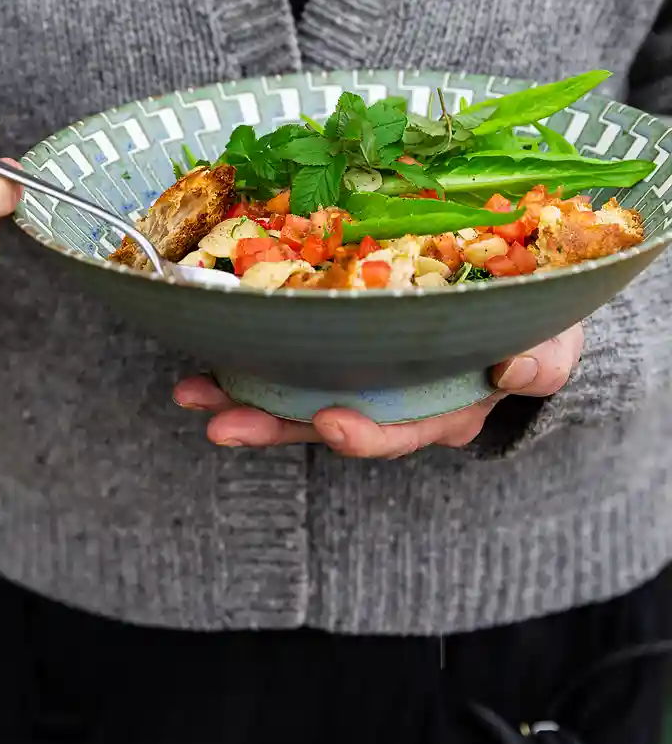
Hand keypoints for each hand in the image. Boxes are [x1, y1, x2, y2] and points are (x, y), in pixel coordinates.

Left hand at [173, 325, 583, 458]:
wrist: (516, 309)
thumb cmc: (535, 333)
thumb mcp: (551, 346)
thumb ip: (540, 363)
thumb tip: (513, 370)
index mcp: (443, 411)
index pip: (400, 432)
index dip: (366, 434)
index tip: (330, 423)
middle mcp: (392, 404)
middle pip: (326, 425)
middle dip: (272, 426)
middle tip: (221, 422)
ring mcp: (360, 379)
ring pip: (295, 399)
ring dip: (242, 399)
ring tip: (193, 393)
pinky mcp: (338, 348)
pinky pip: (291, 361)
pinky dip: (251, 359)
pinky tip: (211, 353)